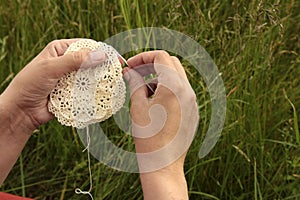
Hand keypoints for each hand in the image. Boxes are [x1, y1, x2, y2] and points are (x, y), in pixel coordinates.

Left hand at [0, 39, 105, 184]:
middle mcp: (67, 62)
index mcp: (61, 50)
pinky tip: (103, 95)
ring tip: (114, 85)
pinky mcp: (73, 92)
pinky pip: (88, 91)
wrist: (21, 111)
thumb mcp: (51, 68)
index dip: (102, 51)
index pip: (86, 46)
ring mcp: (71, 78)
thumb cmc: (30, 84)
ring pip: (91, 77)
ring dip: (100, 81)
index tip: (116, 59)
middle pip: (91, 61)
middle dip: (104, 67)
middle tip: (119, 73)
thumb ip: (75, 61)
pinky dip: (95, 93)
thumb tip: (101, 55)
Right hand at [124, 50, 198, 199]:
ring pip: (177, 77)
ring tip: (143, 91)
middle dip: (152, 64)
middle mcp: (188, 91)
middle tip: (135, 74)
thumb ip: (135, 84)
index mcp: (175, 87)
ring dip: (160, 77)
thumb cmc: (148, 137)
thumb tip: (129, 72)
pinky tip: (155, 102)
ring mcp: (193, 102)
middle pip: (171, 63)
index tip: (130, 66)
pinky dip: (168, 89)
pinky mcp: (193, 111)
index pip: (161, 57)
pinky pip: (182, 91)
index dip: (143, 57)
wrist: (163, 165)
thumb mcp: (138, 107)